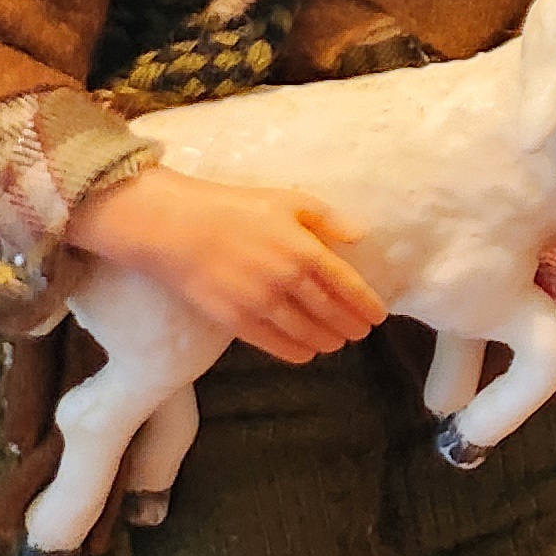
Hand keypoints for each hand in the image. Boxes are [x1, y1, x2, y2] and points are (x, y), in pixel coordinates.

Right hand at [71, 166, 384, 364]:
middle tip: (361, 333)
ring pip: (304, 332)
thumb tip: (361, 237)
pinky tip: (305, 354)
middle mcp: (288, 280)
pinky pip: (273, 343)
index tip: (378, 316)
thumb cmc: (236, 208)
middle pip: (329, 312)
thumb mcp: (289, 201)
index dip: (365, 304)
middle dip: (349, 325)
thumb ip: (328, 219)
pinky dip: (294, 351)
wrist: (176, 227)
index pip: (346, 285)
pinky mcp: (235, 320)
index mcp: (305, 250)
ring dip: (325, 341)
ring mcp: (261, 303)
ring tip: (337, 344)